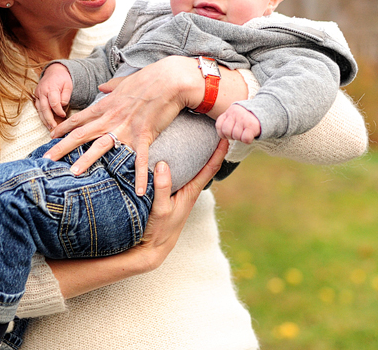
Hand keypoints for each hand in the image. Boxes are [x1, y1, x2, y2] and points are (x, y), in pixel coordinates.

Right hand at [34, 63, 72, 130]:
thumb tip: (62, 105)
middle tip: (54, 128)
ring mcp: (38, 94)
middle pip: (45, 108)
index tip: (63, 115)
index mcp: (51, 88)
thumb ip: (66, 95)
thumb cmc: (62, 79)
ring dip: (44, 120)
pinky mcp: (36, 97)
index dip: (59, 110)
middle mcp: (42, 92)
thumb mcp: (68, 84)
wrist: (53, 71)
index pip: (54, 102)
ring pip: (40, 110)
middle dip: (49, 119)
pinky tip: (46, 122)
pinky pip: (38, 108)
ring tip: (50, 128)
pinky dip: (42, 116)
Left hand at [44, 56, 199, 194]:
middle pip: (81, 134)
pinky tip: (140, 191)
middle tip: (46, 159)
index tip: (50, 136)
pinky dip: (140, 176)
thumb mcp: (125, 81)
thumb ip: (111, 86)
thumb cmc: (149, 78)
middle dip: (62, 147)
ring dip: (87, 160)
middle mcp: (111, 118)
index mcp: (106, 105)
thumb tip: (102, 86)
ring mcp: (126, 128)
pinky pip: (140, 159)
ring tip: (73, 173)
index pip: (80, 118)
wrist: (169, 79)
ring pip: (101, 146)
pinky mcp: (144, 135)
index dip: (63, 127)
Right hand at [123, 139, 228, 271]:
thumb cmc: (159, 231)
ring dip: (197, 152)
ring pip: (192, 167)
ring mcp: (180, 192)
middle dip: (210, 146)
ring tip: (197, 134)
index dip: (219, 152)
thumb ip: (163, 188)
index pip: (210, 168)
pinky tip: (174, 152)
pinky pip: (180, 172)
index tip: (226, 135)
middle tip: (214, 127)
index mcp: (191, 192)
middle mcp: (189, 190)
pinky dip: (181, 160)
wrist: (151, 249)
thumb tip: (163, 164)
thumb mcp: (161, 210)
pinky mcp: (170, 194)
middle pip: (204, 164)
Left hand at [215, 104, 260, 143]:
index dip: (223, 133)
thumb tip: (222, 134)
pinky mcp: (252, 126)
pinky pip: (245, 139)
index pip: (219, 125)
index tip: (231, 132)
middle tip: (239, 133)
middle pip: (226, 132)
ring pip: (236, 136)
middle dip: (232, 136)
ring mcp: (243, 119)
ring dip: (241, 138)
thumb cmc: (248, 117)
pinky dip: (248, 140)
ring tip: (246, 132)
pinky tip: (251, 135)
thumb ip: (228, 122)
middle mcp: (235, 113)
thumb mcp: (236, 116)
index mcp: (230, 111)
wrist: (265, 111)